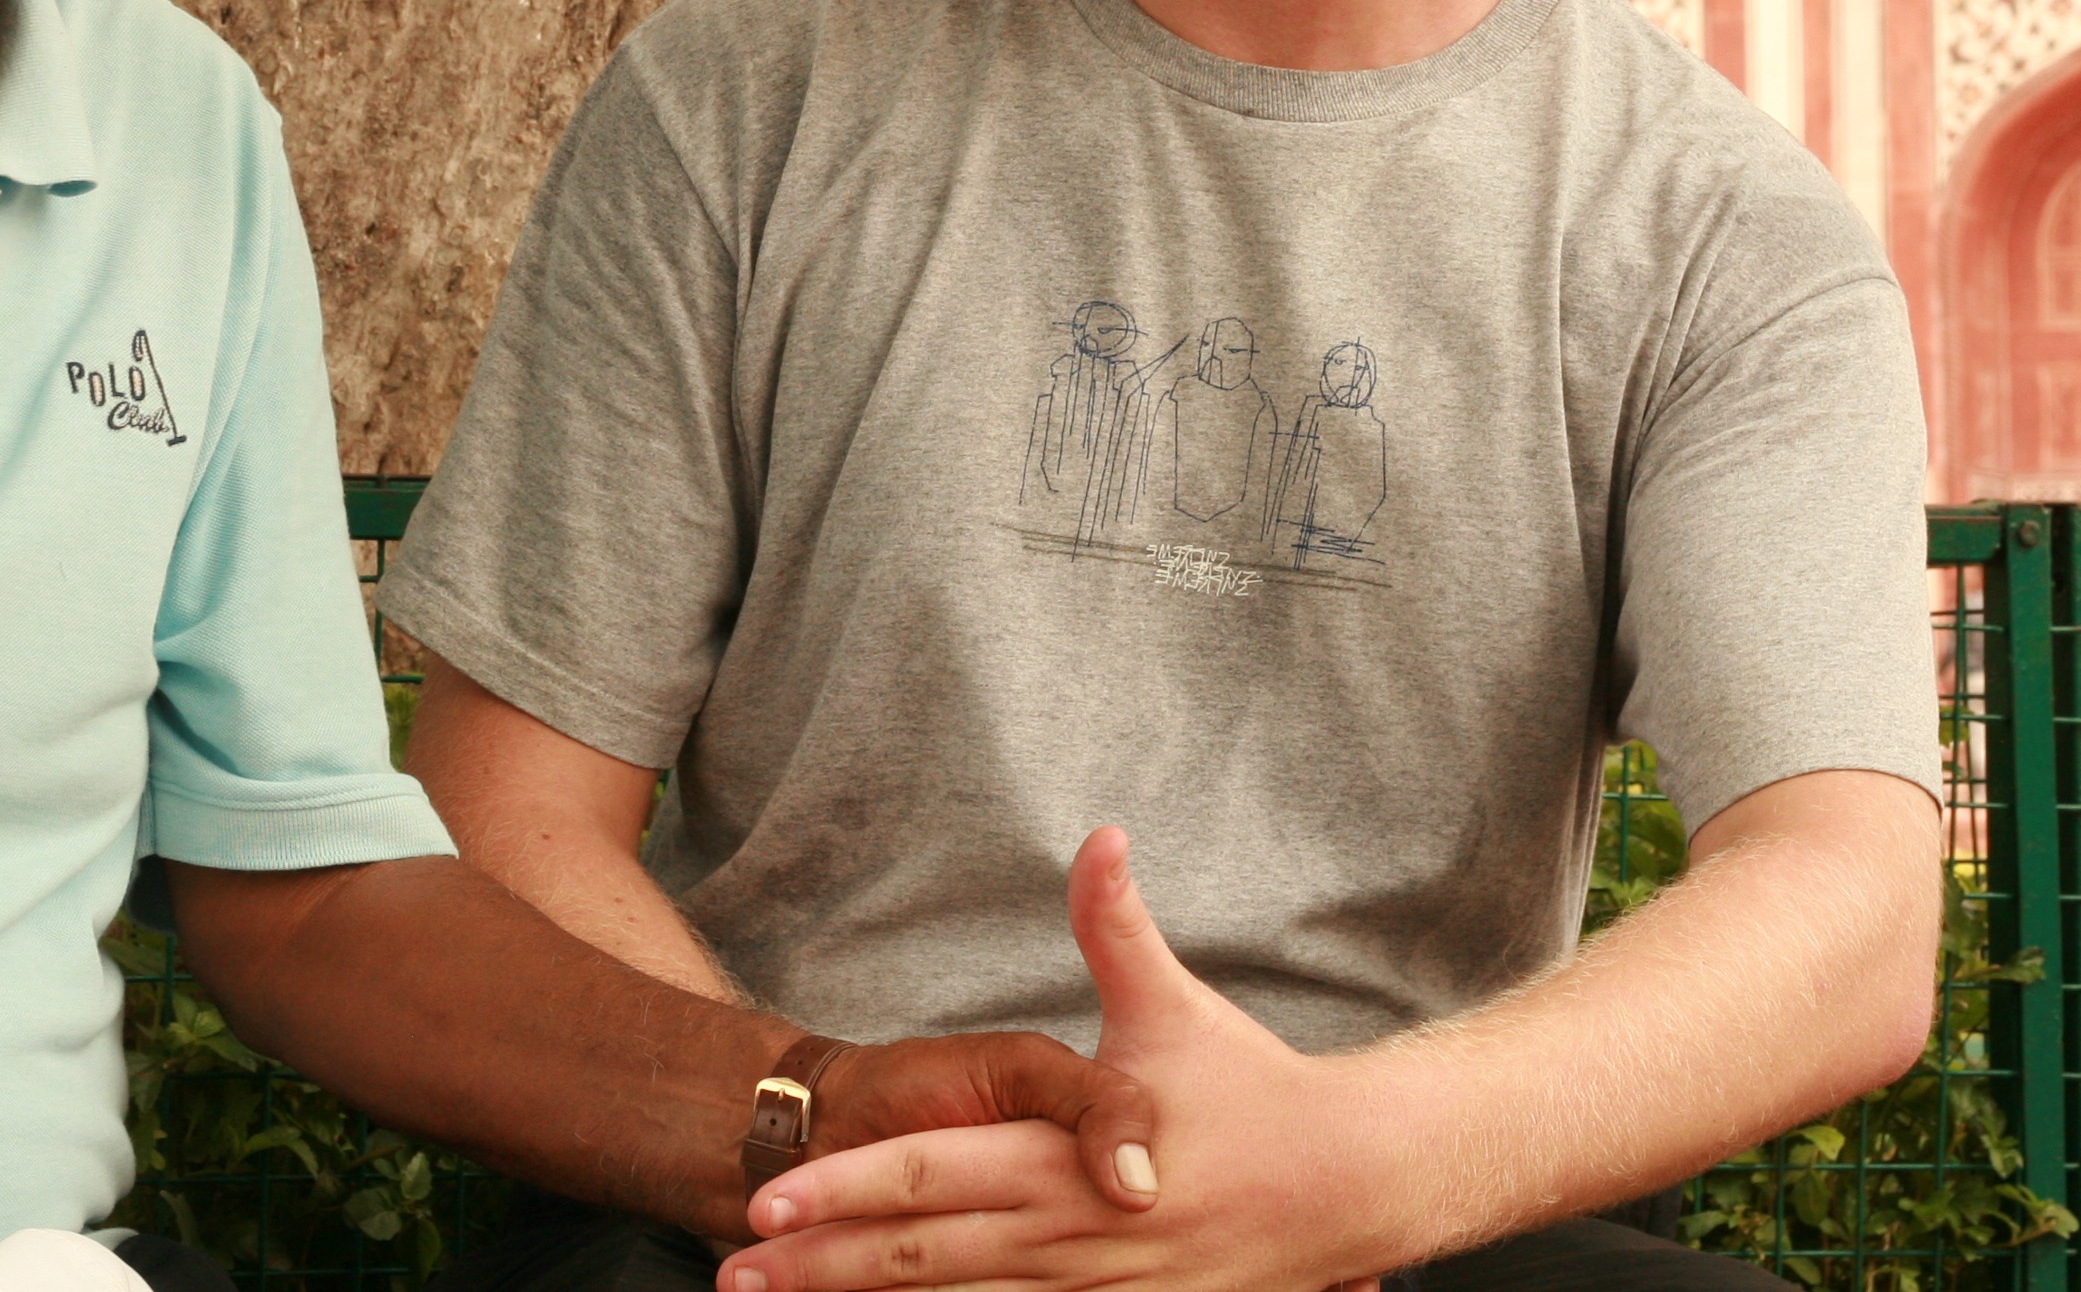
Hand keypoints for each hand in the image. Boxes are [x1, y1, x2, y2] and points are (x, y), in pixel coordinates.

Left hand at [722, 829, 1412, 1291]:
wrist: (1341, 1186)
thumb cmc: (1249, 1092)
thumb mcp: (1171, 1005)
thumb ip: (1116, 925)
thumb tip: (1099, 833)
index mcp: (1061, 1165)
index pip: (927, 1181)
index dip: (840, 1191)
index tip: (765, 1199)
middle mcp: (1063, 1240)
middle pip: (919, 1259)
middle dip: (820, 1268)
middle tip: (739, 1270)